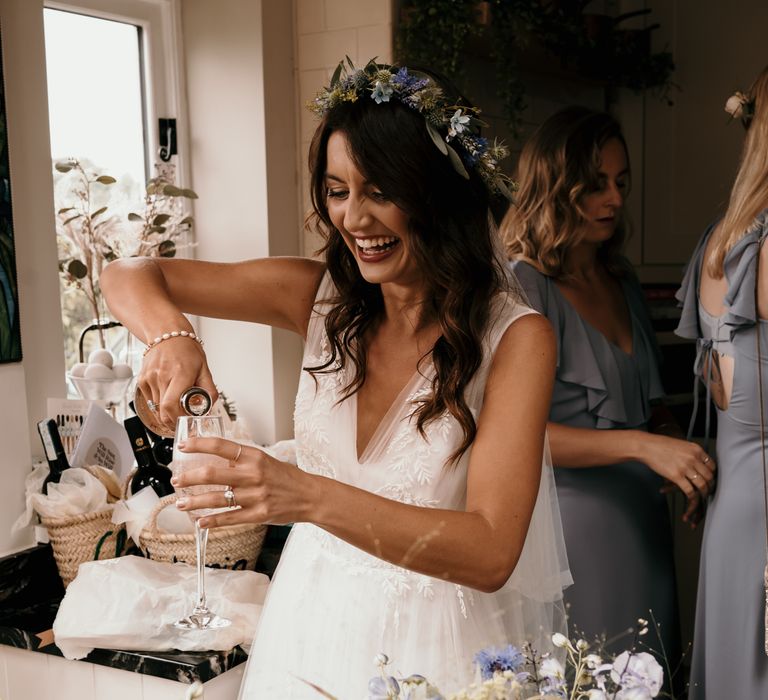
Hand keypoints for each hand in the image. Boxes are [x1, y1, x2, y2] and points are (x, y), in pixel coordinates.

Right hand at [137, 337, 217, 433]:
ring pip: (155, 408)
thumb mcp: (205, 369)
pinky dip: (159, 403)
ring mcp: (149, 378)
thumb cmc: (187, 349)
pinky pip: (150, 400)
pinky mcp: (142, 380)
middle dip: (173, 421)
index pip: (171, 406)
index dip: (177, 419)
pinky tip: (167, 395)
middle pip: (162, 412)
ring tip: (176, 404)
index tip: (185, 422)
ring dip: (166, 412)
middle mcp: (162, 376)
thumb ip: (209, 390)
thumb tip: (208, 408)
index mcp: (180, 374)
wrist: (167, 333)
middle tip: (182, 420)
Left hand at [171, 437, 313, 527]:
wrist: (309, 495)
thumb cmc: (285, 477)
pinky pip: (229, 518)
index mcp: (255, 457)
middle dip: (189, 477)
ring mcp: (256, 496)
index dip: (199, 444)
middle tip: (176, 479)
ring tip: (181, 503)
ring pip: (216, 499)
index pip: (221, 446)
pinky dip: (212, 521)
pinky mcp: (259, 515)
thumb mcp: (265, 461)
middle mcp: (254, 474)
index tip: (183, 446)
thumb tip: (214, 462)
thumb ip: (241, 462)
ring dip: (194, 501)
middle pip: (212, 474)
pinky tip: (200, 522)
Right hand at [637, 432, 715, 527]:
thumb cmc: (659, 445)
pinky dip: (692, 497)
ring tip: (701, 496)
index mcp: (696, 449)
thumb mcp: (681, 445)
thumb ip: (691, 454)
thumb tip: (698, 464)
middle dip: (710, 486)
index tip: (709, 480)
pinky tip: (690, 498)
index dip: (712, 475)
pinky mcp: (676, 476)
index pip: (712, 466)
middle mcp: (693, 458)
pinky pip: (690, 490)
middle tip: (707, 490)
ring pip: (702, 485)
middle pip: (709, 477)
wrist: (645, 446)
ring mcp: (685, 467)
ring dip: (703, 493)